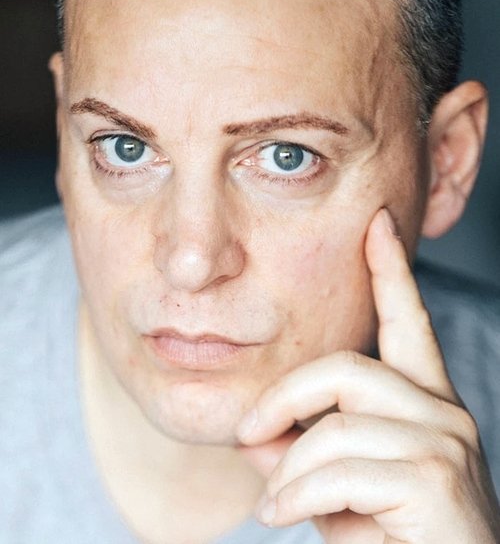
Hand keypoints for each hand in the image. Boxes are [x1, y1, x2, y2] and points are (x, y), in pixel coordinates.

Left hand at [236, 208, 499, 542]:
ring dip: (288, 468)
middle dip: (284, 398)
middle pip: (345, 366)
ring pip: (335, 423)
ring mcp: (446, 443)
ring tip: (274, 502)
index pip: (409, 323)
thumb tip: (258, 432)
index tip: (376, 224)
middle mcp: (443, 413)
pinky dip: (295, 495)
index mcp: (425, 405)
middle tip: (248, 436)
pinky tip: (281, 516)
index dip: (391, 270)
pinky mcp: (436, 480)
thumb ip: (302, 452)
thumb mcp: (336, 491)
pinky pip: (339, 467)